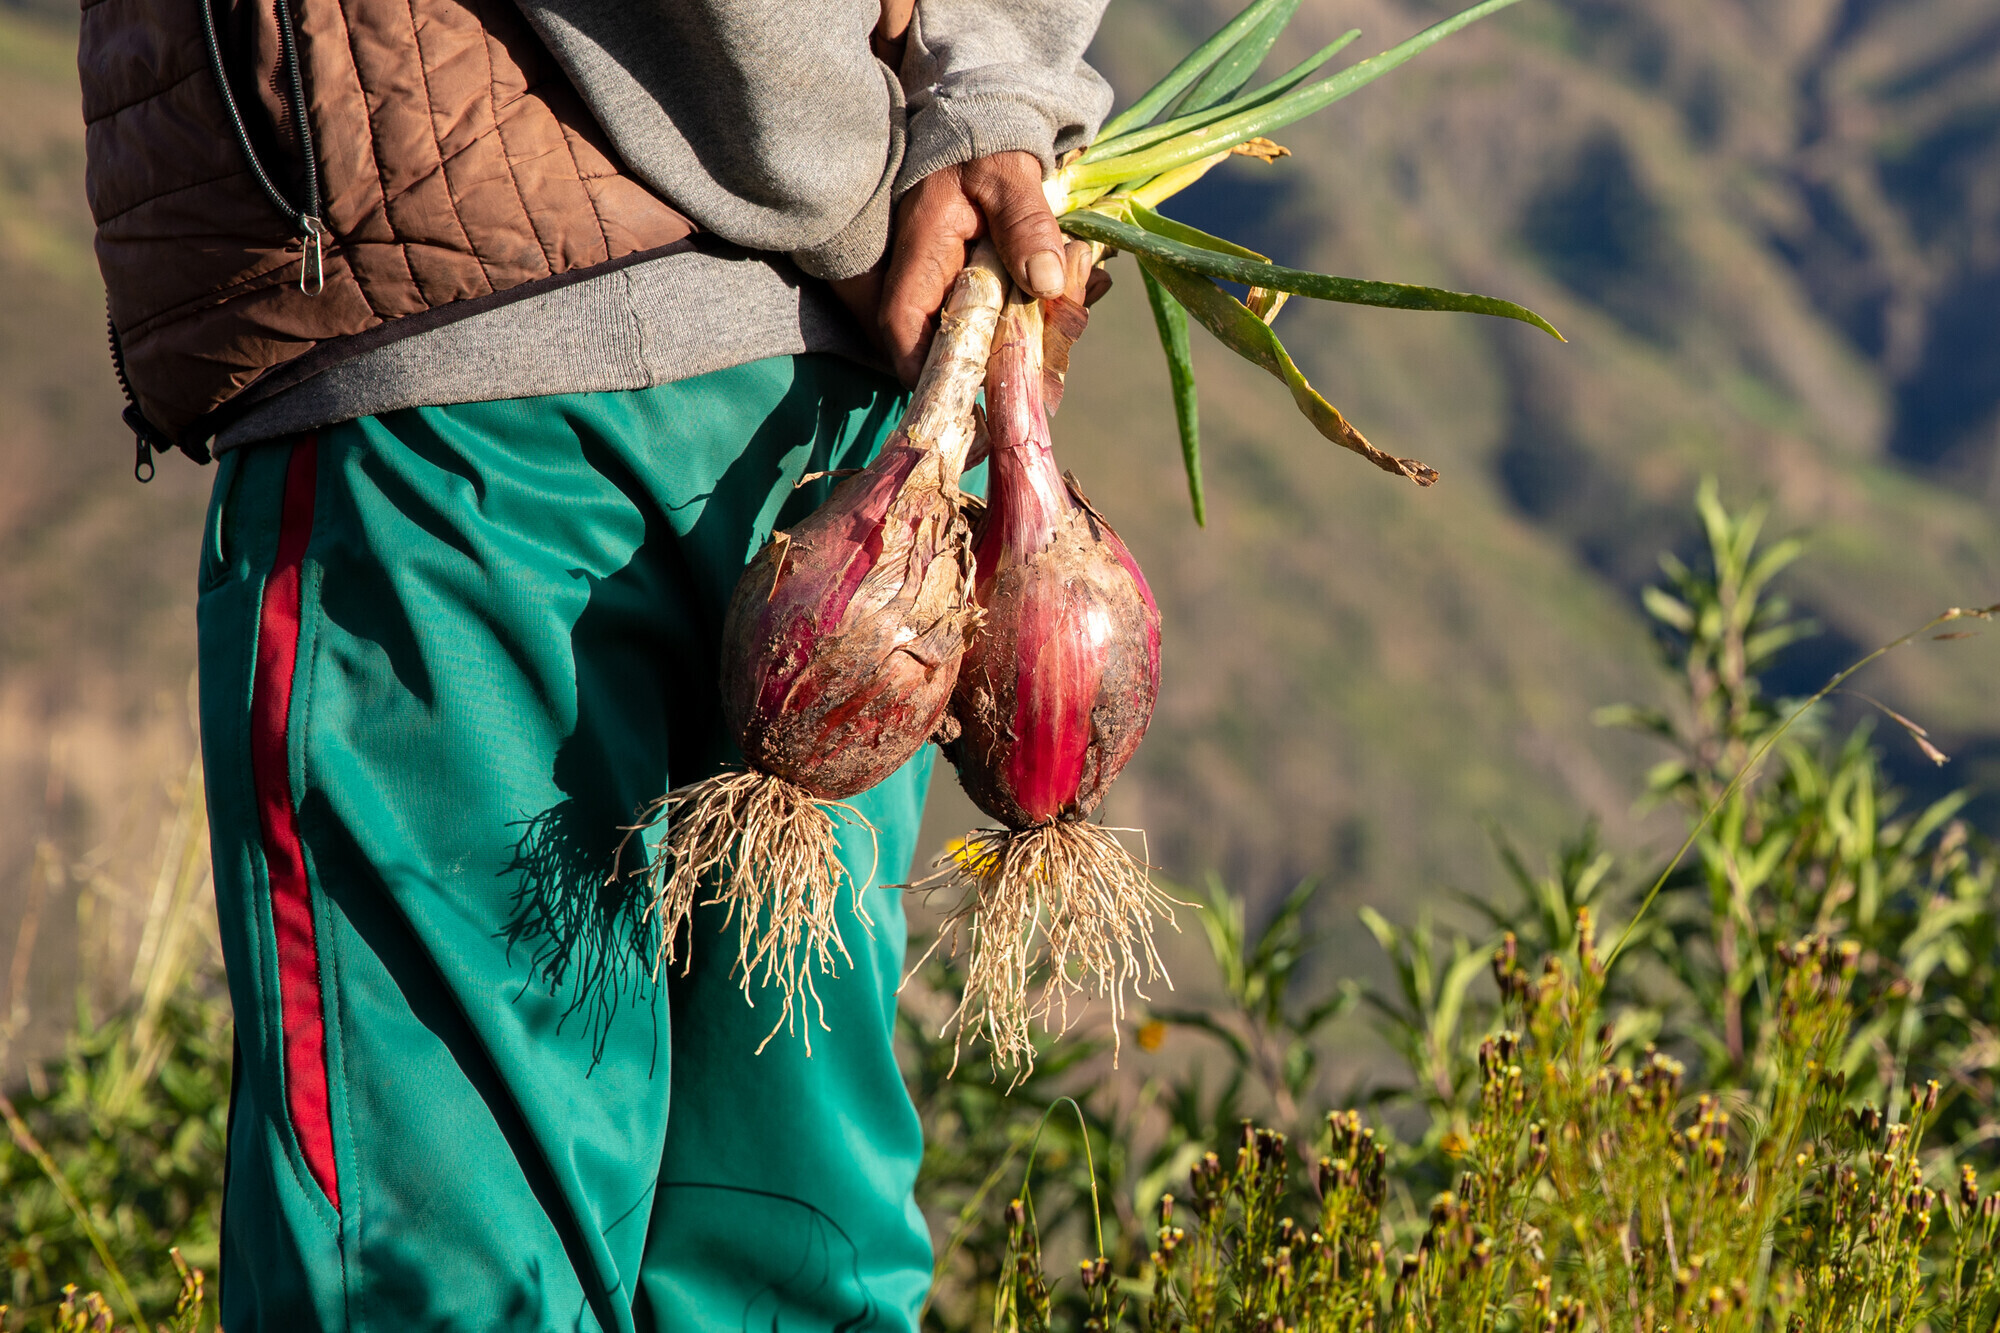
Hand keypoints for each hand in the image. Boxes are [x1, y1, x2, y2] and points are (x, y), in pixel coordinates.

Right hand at [874, 150, 1070, 385]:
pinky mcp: (983, 282)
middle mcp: (931, 276)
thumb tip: (1047, 282)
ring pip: (988, 333)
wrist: (988, 124)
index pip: (903, 323)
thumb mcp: (1008, 174)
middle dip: (1004, 358)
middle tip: (1056, 353)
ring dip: (1040, 331)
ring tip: (1085, 293)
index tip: (965, 393)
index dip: (924, 368)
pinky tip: (1088, 282)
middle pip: (951, 344)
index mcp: (924, 251)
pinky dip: (1052, 307)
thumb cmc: (986, 142)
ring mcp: (956, 283)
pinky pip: (1012, 311)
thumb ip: (1026, 223)